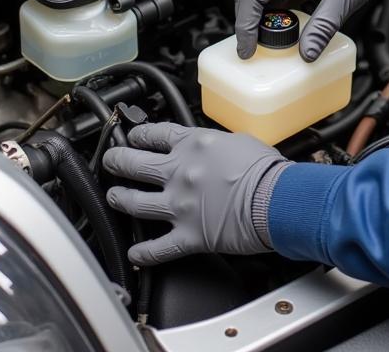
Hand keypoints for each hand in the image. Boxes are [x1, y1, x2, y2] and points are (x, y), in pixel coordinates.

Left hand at [104, 122, 287, 265]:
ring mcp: (179, 205)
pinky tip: (134, 253)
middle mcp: (180, 172)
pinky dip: (142, 253)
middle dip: (116, 161)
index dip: (137, 135)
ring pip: (135, 202)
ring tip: (114, 197)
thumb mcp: (239, 140)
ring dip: (119, 199)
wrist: (277, 199)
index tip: (131, 136)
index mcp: (194, 145)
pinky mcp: (187, 235)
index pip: (155, 135)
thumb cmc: (266, 169)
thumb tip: (208, 149)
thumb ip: (215, 144)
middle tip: (110, 161)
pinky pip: (156, 248)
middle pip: (134, 163)